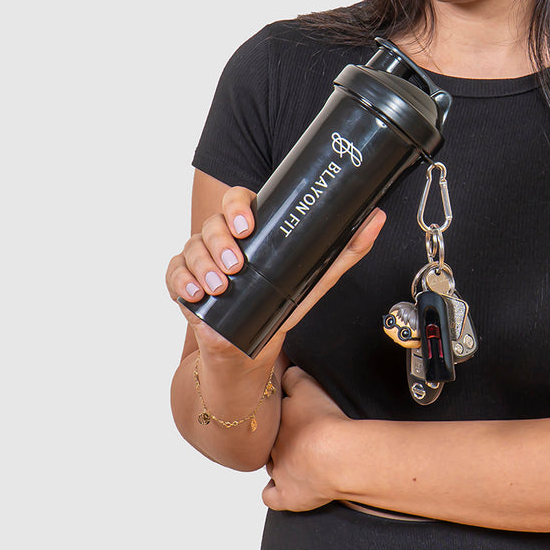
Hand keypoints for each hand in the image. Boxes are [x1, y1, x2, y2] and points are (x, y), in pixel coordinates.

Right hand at [166, 187, 387, 367]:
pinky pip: (173, 273)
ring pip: (192, 247)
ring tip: (219, 286)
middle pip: (212, 223)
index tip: (248, 224)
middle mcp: (223, 240)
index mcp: (251, 230)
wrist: (249, 348)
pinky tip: (195, 294)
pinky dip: (181, 283)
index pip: (238, 201)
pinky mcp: (183, 282)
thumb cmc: (279, 306)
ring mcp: (200, 259)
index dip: (238, 207)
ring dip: (203, 266)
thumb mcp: (315, 278)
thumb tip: (376, 217)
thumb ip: (346, 249)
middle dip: (221, 242)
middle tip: (237, 265)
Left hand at [262, 366, 347, 511]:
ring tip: (303, 459)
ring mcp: (278, 472)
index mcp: (277, 422)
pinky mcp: (287, 496)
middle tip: (304, 436)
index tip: (296, 414)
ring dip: (283, 463)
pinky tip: (285, 487)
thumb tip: (283, 372)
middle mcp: (273, 447)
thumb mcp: (308, 386)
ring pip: (272, 465)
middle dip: (283, 440)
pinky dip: (276, 493)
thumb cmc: (326, 422)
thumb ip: (292, 378)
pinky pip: (271, 496)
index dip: (282, 415)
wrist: (336, 455)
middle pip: (271, 442)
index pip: (270, 417)